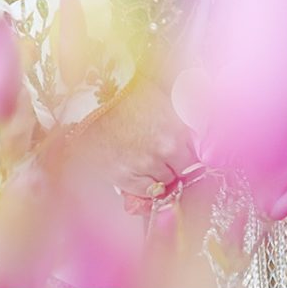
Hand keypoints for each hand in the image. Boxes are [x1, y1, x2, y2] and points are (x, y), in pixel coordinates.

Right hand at [68, 73, 197, 200]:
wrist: (91, 101)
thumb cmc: (125, 95)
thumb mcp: (161, 101)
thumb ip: (179, 124)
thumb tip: (191, 142)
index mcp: (178, 129)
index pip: (195, 157)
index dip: (186, 156)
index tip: (181, 156)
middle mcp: (165, 150)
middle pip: (180, 172)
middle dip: (173, 166)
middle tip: (159, 155)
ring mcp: (145, 165)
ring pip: (163, 184)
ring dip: (157, 175)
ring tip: (142, 158)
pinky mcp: (125, 177)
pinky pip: (144, 192)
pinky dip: (142, 185)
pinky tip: (133, 167)